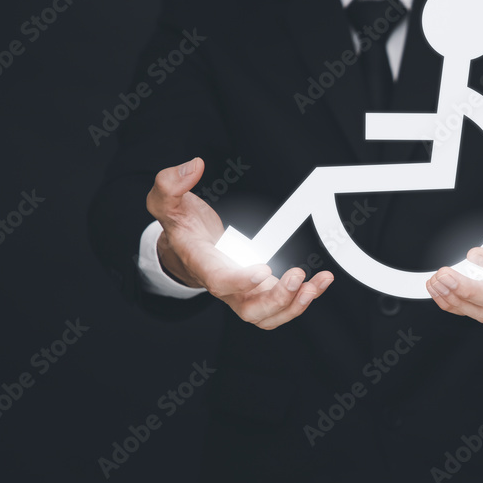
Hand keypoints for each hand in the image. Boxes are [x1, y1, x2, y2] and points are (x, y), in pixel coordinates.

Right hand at [146, 157, 333, 328]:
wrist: (185, 246)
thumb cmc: (180, 226)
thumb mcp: (165, 201)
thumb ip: (171, 184)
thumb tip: (193, 167)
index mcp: (202, 263)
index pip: (220, 280)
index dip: (240, 281)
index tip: (263, 270)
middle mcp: (223, 284)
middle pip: (249, 308)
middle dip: (276, 298)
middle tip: (296, 276)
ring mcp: (242, 292)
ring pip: (267, 315)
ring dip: (293, 305)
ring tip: (314, 285)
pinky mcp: (258, 291)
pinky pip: (279, 305)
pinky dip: (301, 299)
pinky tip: (318, 283)